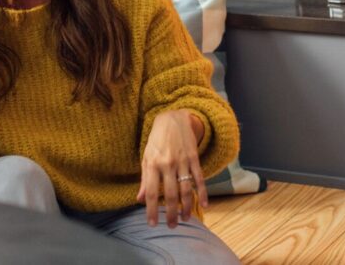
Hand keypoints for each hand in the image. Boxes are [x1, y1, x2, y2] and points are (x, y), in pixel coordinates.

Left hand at [138, 110, 207, 227]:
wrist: (174, 117)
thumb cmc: (157, 139)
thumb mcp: (146, 156)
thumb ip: (144, 179)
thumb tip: (140, 199)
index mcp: (153, 164)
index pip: (151, 192)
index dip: (152, 210)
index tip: (153, 224)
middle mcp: (167, 164)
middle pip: (170, 195)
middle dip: (171, 213)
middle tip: (172, 226)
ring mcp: (183, 161)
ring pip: (185, 189)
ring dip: (186, 207)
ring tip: (185, 218)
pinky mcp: (194, 158)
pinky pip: (199, 178)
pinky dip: (202, 192)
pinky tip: (204, 205)